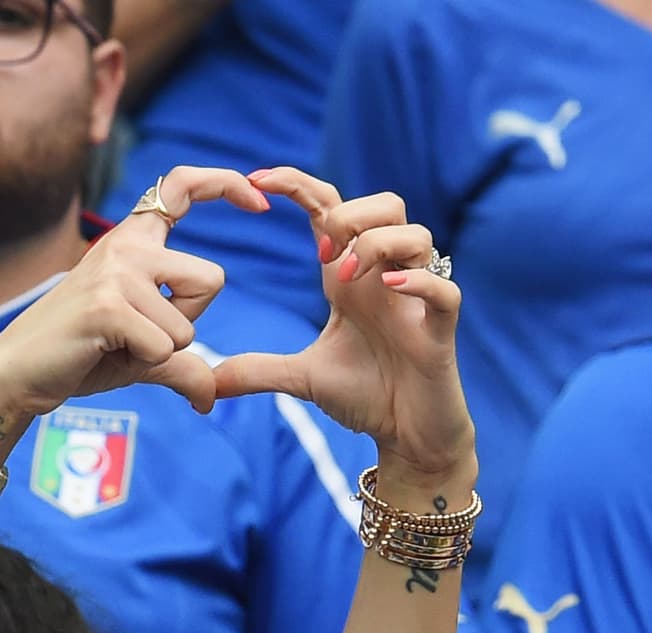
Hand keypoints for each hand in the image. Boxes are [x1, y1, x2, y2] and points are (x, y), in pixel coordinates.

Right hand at [0, 166, 267, 420]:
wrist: (18, 375)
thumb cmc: (78, 358)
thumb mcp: (140, 354)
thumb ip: (180, 363)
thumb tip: (210, 398)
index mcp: (133, 242)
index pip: (183, 187)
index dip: (224, 185)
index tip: (258, 198)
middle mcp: (126, 246)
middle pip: (212, 281)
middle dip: (188, 322)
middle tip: (139, 337)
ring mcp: (116, 272)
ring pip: (186, 325)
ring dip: (160, 351)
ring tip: (113, 346)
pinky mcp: (108, 306)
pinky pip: (164, 346)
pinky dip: (144, 364)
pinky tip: (104, 353)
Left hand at [212, 169, 475, 492]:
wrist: (407, 434)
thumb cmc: (366, 395)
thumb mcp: (302, 378)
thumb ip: (257, 371)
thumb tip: (208, 382)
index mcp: (351, 278)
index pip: (330, 208)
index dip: (298, 185)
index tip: (256, 180)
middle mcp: (387, 277)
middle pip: (385, 204)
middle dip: (351, 212)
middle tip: (323, 250)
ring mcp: (417, 298)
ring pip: (417, 235)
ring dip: (379, 243)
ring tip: (347, 277)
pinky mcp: (440, 328)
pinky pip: (443, 289)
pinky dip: (419, 282)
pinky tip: (390, 289)